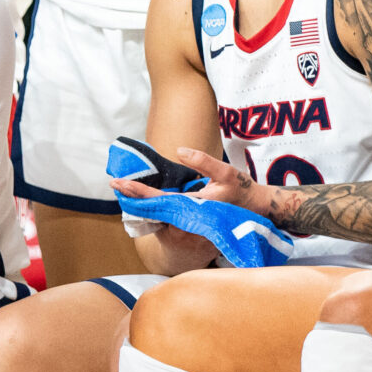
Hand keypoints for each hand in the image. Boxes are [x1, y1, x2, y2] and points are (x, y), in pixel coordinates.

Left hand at [112, 146, 260, 268]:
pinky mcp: (191, 219)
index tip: (120, 184)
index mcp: (194, 206)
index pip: (159, 199)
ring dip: (140, 202)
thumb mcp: (226, 172)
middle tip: (113, 183)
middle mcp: (188, 217)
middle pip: (154, 208)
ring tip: (122, 188)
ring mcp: (189, 221)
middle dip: (133, 196)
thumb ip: (203, 161)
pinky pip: (167, 213)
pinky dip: (153, 205)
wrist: (257, 211)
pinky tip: (141, 197)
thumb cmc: (242, 191)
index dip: (138, 192)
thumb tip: (179, 150)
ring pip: (159, 213)